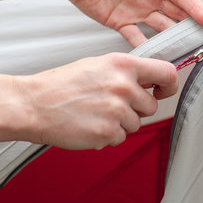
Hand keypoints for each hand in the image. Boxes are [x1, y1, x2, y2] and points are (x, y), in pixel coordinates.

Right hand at [24, 53, 176, 149]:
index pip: (166, 73)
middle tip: (110, 104)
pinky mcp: (108, 132)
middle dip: (135, 109)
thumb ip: (126, 71)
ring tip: (95, 113)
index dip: (169, 85)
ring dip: (120, 123)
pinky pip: (120, 138)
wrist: (34, 104)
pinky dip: (107, 135)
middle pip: (151, 106)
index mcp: (122, 65)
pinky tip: (89, 124)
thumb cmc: (61, 85)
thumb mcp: (98, 65)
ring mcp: (116, 110)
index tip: (163, 91)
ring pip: (136, 124)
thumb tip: (150, 78)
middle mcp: (123, 86)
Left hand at [55, 0, 202, 46]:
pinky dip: (145, 47)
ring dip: (172, 39)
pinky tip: (154, 55)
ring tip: (184, 50)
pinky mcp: (118, 21)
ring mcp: (134, 10)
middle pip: (175, 14)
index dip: (195, 6)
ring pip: (159, 28)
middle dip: (190, 26)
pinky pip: (135, 37)